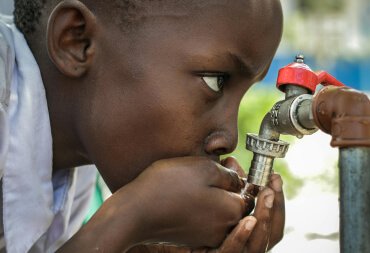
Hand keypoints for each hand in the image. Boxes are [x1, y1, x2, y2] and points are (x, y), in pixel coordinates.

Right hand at [123, 156, 246, 247]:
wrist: (135, 212)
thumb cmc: (168, 185)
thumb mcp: (204, 168)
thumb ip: (228, 174)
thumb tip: (239, 179)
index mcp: (231, 211)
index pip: (251, 194)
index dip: (243, 175)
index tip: (230, 161)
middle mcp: (223, 228)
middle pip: (237, 203)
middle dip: (232, 184)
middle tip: (220, 165)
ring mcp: (206, 235)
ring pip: (221, 210)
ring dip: (218, 193)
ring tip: (202, 175)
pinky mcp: (191, 236)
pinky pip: (207, 218)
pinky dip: (205, 204)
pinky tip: (190, 190)